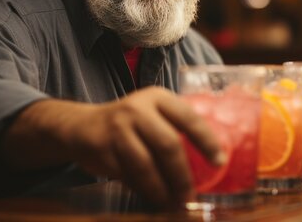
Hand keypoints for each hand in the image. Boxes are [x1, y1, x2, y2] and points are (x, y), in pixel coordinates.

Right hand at [60, 86, 224, 207]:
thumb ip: (175, 127)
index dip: (206, 141)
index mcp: (158, 98)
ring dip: (162, 189)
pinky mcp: (102, 150)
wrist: (81, 125)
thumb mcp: (152, 112)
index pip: (189, 118)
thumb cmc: (129, 123)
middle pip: (168, 144)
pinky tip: (154, 199)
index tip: (220, 162)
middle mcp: (137, 110)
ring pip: (146, 165)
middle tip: (192, 195)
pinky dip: (143, 190)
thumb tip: (210, 161)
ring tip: (174, 203)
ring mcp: (118, 129)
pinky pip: (128, 176)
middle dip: (183, 175)